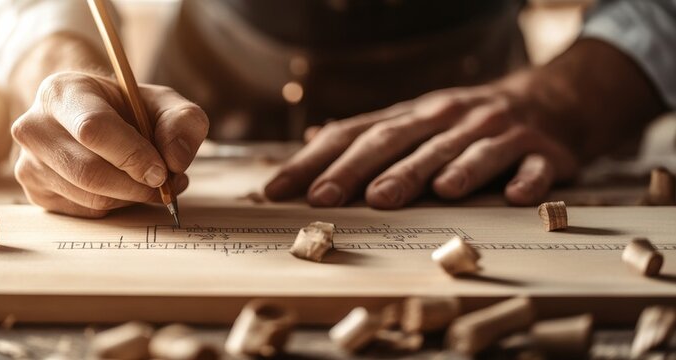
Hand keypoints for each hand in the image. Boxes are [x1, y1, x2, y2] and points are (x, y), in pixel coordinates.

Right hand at [12, 71, 208, 216]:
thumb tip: (175, 160)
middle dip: (136, 185)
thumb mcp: (162, 102)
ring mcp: (28, 163)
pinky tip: (124, 189)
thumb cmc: (126, 109)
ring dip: (130, 197)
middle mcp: (33, 126)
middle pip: (89, 171)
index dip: (132, 155)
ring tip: (149, 183)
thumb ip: (182, 122)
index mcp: (61, 92)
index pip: (93, 129)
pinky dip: (114, 207)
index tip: (161, 171)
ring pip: (89, 197)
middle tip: (164, 186)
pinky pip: (84, 212)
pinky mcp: (35, 192)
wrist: (90, 118)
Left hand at [264, 82, 579, 207]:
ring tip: (393, 196)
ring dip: (428, 173)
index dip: (314, 162)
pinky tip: (511, 197)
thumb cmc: (466, 121)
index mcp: (413, 116)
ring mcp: (495, 132)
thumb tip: (313, 140)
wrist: (553, 100)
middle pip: (396, 142)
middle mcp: (447, 119)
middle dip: (356, 170)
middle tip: (324, 197)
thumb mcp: (415, 120)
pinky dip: (523, 181)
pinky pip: (532, 166)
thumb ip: (368, 133)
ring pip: (459, 151)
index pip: (354, 135)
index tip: (279, 190)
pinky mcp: (541, 151)